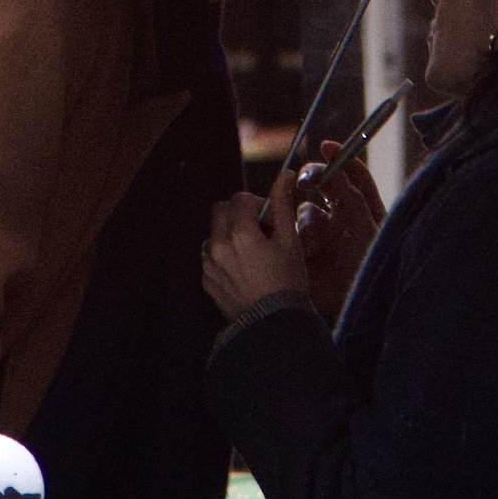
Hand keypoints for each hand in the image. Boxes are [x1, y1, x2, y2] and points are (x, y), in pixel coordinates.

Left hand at [203, 185, 310, 322]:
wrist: (276, 324)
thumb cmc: (288, 282)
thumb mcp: (290, 241)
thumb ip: (283, 205)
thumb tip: (285, 174)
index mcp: (240, 234)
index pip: (240, 198)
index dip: (256, 204)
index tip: (269, 219)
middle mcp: (219, 247)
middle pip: (221, 211)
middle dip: (238, 214)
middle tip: (259, 232)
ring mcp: (210, 266)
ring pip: (214, 234)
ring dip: (229, 236)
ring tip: (251, 254)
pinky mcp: (207, 281)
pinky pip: (211, 258)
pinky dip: (224, 258)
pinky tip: (244, 271)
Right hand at [289, 147, 383, 322]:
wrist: (353, 307)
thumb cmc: (370, 266)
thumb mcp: (366, 224)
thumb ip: (350, 191)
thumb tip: (333, 164)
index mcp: (363, 210)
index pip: (351, 174)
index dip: (339, 158)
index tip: (326, 146)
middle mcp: (341, 218)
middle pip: (322, 187)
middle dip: (313, 180)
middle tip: (305, 181)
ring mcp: (319, 234)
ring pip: (304, 210)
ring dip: (307, 221)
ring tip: (315, 244)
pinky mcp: (301, 250)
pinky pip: (291, 231)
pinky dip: (293, 235)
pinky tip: (305, 251)